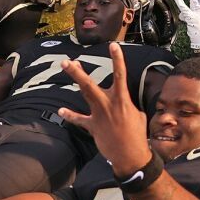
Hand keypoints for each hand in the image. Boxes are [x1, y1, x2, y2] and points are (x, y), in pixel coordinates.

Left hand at [58, 44, 152, 178]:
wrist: (130, 155)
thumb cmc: (137, 134)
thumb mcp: (137, 114)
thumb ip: (127, 104)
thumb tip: (122, 101)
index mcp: (122, 99)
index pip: (120, 74)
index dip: (117, 59)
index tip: (113, 45)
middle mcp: (108, 104)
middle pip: (90, 85)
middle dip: (77, 72)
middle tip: (67, 61)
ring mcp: (98, 115)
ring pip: (84, 95)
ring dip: (75, 81)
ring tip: (66, 69)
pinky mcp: (92, 126)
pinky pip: (79, 119)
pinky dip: (70, 115)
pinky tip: (61, 110)